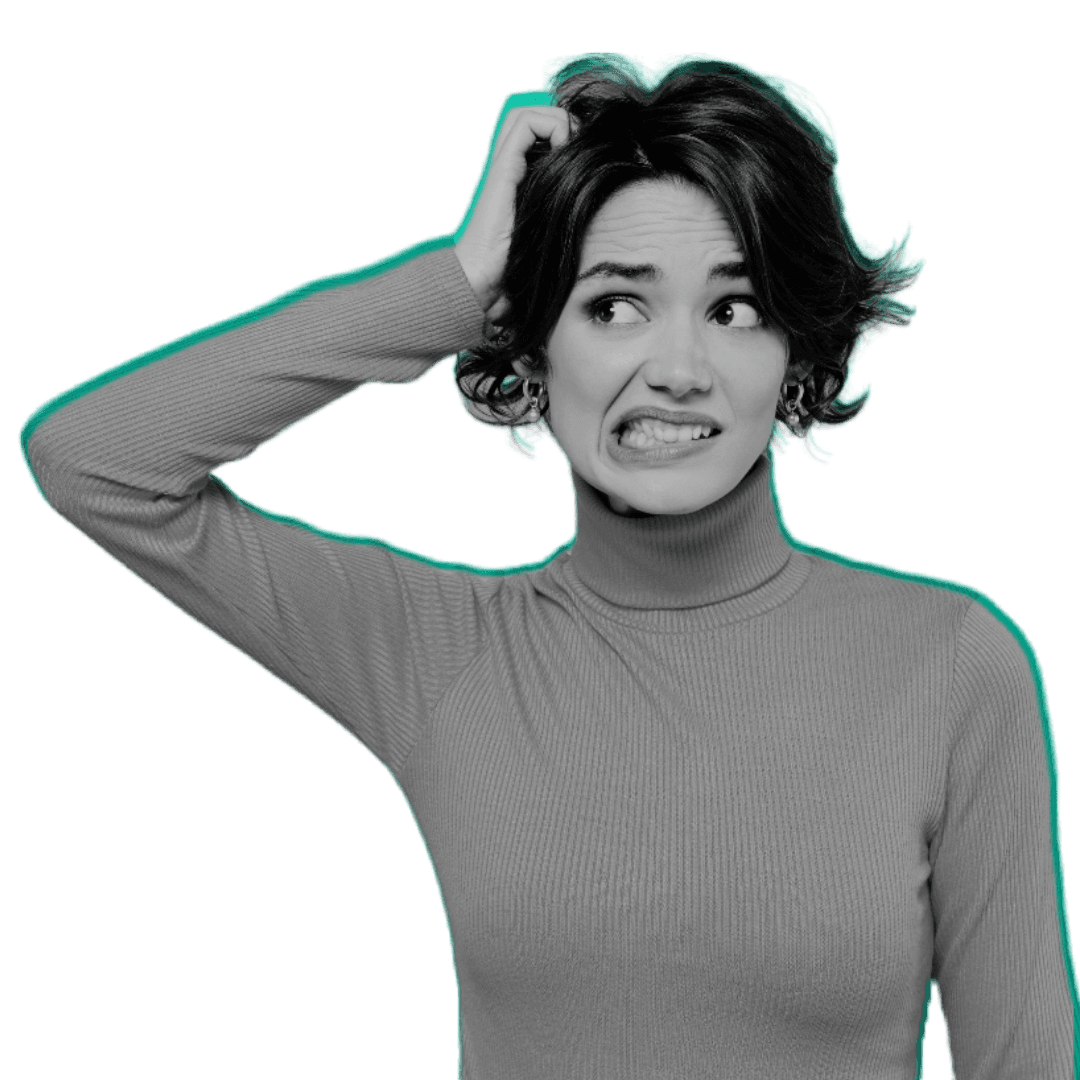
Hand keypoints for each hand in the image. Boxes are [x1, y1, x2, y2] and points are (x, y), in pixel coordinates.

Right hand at [454, 105, 572, 321]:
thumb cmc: (519, 269)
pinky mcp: (503, 169)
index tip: (585, 156)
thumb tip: (602, 207)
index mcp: (519, 180)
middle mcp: (510, 168)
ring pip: (528, 112)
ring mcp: (504, 166)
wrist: (484, 282)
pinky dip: (551, 125)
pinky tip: (564, 150)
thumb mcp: (552, 237)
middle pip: (532, 116)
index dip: (566, 133)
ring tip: (572, 146)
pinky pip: (526, 124)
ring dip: (557, 118)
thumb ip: (567, 217)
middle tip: (581, 147)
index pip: (540, 134)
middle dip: (562, 119)